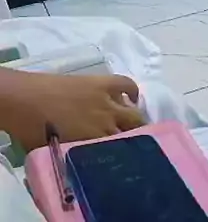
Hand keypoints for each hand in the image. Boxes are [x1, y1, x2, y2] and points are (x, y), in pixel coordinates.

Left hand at [10, 71, 143, 150]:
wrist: (26, 100)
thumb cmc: (35, 132)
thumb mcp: (56, 154)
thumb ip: (74, 160)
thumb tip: (79, 169)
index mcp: (96, 144)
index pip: (122, 152)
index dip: (127, 156)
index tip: (127, 160)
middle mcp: (107, 124)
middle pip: (134, 133)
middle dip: (136, 139)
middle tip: (133, 143)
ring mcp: (107, 101)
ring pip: (133, 113)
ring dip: (135, 120)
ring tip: (133, 123)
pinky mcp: (103, 83)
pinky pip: (126, 84)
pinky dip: (132, 90)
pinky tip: (132, 97)